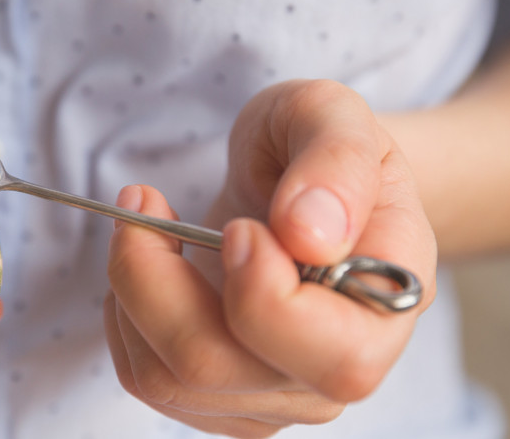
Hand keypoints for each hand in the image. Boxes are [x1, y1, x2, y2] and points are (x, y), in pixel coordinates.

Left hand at [104, 79, 435, 436]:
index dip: (265, 295)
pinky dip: (123, 314)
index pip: (337, 357)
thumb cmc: (317, 147)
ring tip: (143, 223)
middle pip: (218, 368)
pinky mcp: (219, 395)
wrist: (297, 180)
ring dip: (130, 289)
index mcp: (386, 307)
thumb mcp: (332, 115)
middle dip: (154, 280)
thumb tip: (313, 236)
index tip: (236, 226)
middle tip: (145, 203)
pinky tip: (149, 267)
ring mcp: (272, 394)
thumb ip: (338, 162)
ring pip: (167, 379)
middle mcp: (332, 370)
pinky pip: (144, 376)